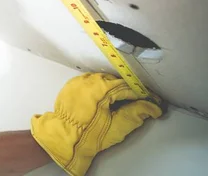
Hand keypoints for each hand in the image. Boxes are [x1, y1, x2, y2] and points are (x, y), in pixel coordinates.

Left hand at [31, 73, 163, 175]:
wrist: (64, 138)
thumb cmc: (90, 134)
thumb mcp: (117, 127)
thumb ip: (136, 114)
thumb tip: (152, 106)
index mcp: (101, 87)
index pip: (128, 87)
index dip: (143, 94)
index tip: (154, 101)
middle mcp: (89, 79)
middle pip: (116, 81)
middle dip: (129, 91)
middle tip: (140, 102)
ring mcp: (79, 81)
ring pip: (103, 80)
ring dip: (114, 88)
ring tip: (123, 101)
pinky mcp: (72, 85)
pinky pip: (91, 82)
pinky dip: (100, 88)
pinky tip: (105, 99)